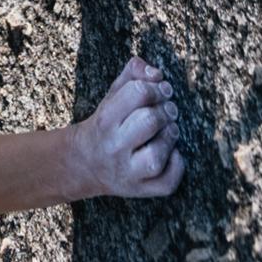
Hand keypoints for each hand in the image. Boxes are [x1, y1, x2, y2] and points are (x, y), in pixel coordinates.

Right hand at [70, 56, 183, 199]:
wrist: (85, 164)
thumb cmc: (105, 125)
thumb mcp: (111, 96)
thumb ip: (132, 76)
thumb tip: (154, 71)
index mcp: (105, 119)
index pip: (137, 93)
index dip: (156, 87)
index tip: (163, 89)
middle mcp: (114, 147)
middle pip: (149, 122)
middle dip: (166, 110)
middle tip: (169, 109)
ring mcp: (127, 172)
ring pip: (156, 157)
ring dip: (170, 138)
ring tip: (169, 130)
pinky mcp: (140, 190)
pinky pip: (166, 182)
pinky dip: (176, 166)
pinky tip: (172, 153)